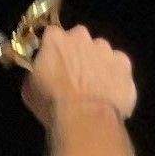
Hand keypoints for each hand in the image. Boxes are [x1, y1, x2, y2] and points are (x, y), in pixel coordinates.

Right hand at [20, 22, 136, 124]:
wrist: (86, 119)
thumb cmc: (52, 104)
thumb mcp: (30, 88)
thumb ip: (37, 71)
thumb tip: (40, 72)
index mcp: (55, 38)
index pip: (52, 35)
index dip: (53, 50)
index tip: (54, 63)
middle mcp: (82, 37)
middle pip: (79, 39)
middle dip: (78, 53)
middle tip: (75, 75)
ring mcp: (106, 49)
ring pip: (102, 52)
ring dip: (98, 64)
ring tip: (95, 87)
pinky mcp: (124, 64)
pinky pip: (120, 66)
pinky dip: (117, 76)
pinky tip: (111, 92)